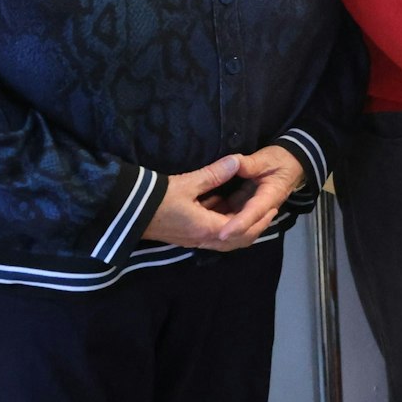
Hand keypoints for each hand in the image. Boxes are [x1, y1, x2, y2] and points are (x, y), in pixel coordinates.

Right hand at [143, 153, 279, 251]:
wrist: (127, 210)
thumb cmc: (157, 197)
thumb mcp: (188, 182)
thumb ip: (214, 173)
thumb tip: (237, 160)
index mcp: (206, 229)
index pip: (242, 229)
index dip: (260, 219)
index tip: (273, 207)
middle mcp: (202, 240)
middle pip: (238, 241)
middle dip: (256, 228)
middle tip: (269, 212)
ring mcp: (193, 241)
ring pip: (226, 242)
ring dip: (242, 229)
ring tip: (254, 211)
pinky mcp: (187, 237)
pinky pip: (215, 237)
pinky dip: (228, 227)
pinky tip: (230, 211)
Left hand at [198, 145, 306, 244]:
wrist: (291, 165)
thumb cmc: (279, 160)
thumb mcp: (266, 158)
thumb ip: (249, 163)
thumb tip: (232, 164)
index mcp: (270, 196)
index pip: (254, 213)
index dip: (239, 224)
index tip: (222, 233)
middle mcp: (264, 210)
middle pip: (248, 231)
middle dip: (227, 236)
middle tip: (202, 238)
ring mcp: (257, 213)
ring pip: (241, 232)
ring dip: (222, 233)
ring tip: (200, 231)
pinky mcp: (249, 211)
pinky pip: (236, 223)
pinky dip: (221, 224)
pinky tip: (204, 220)